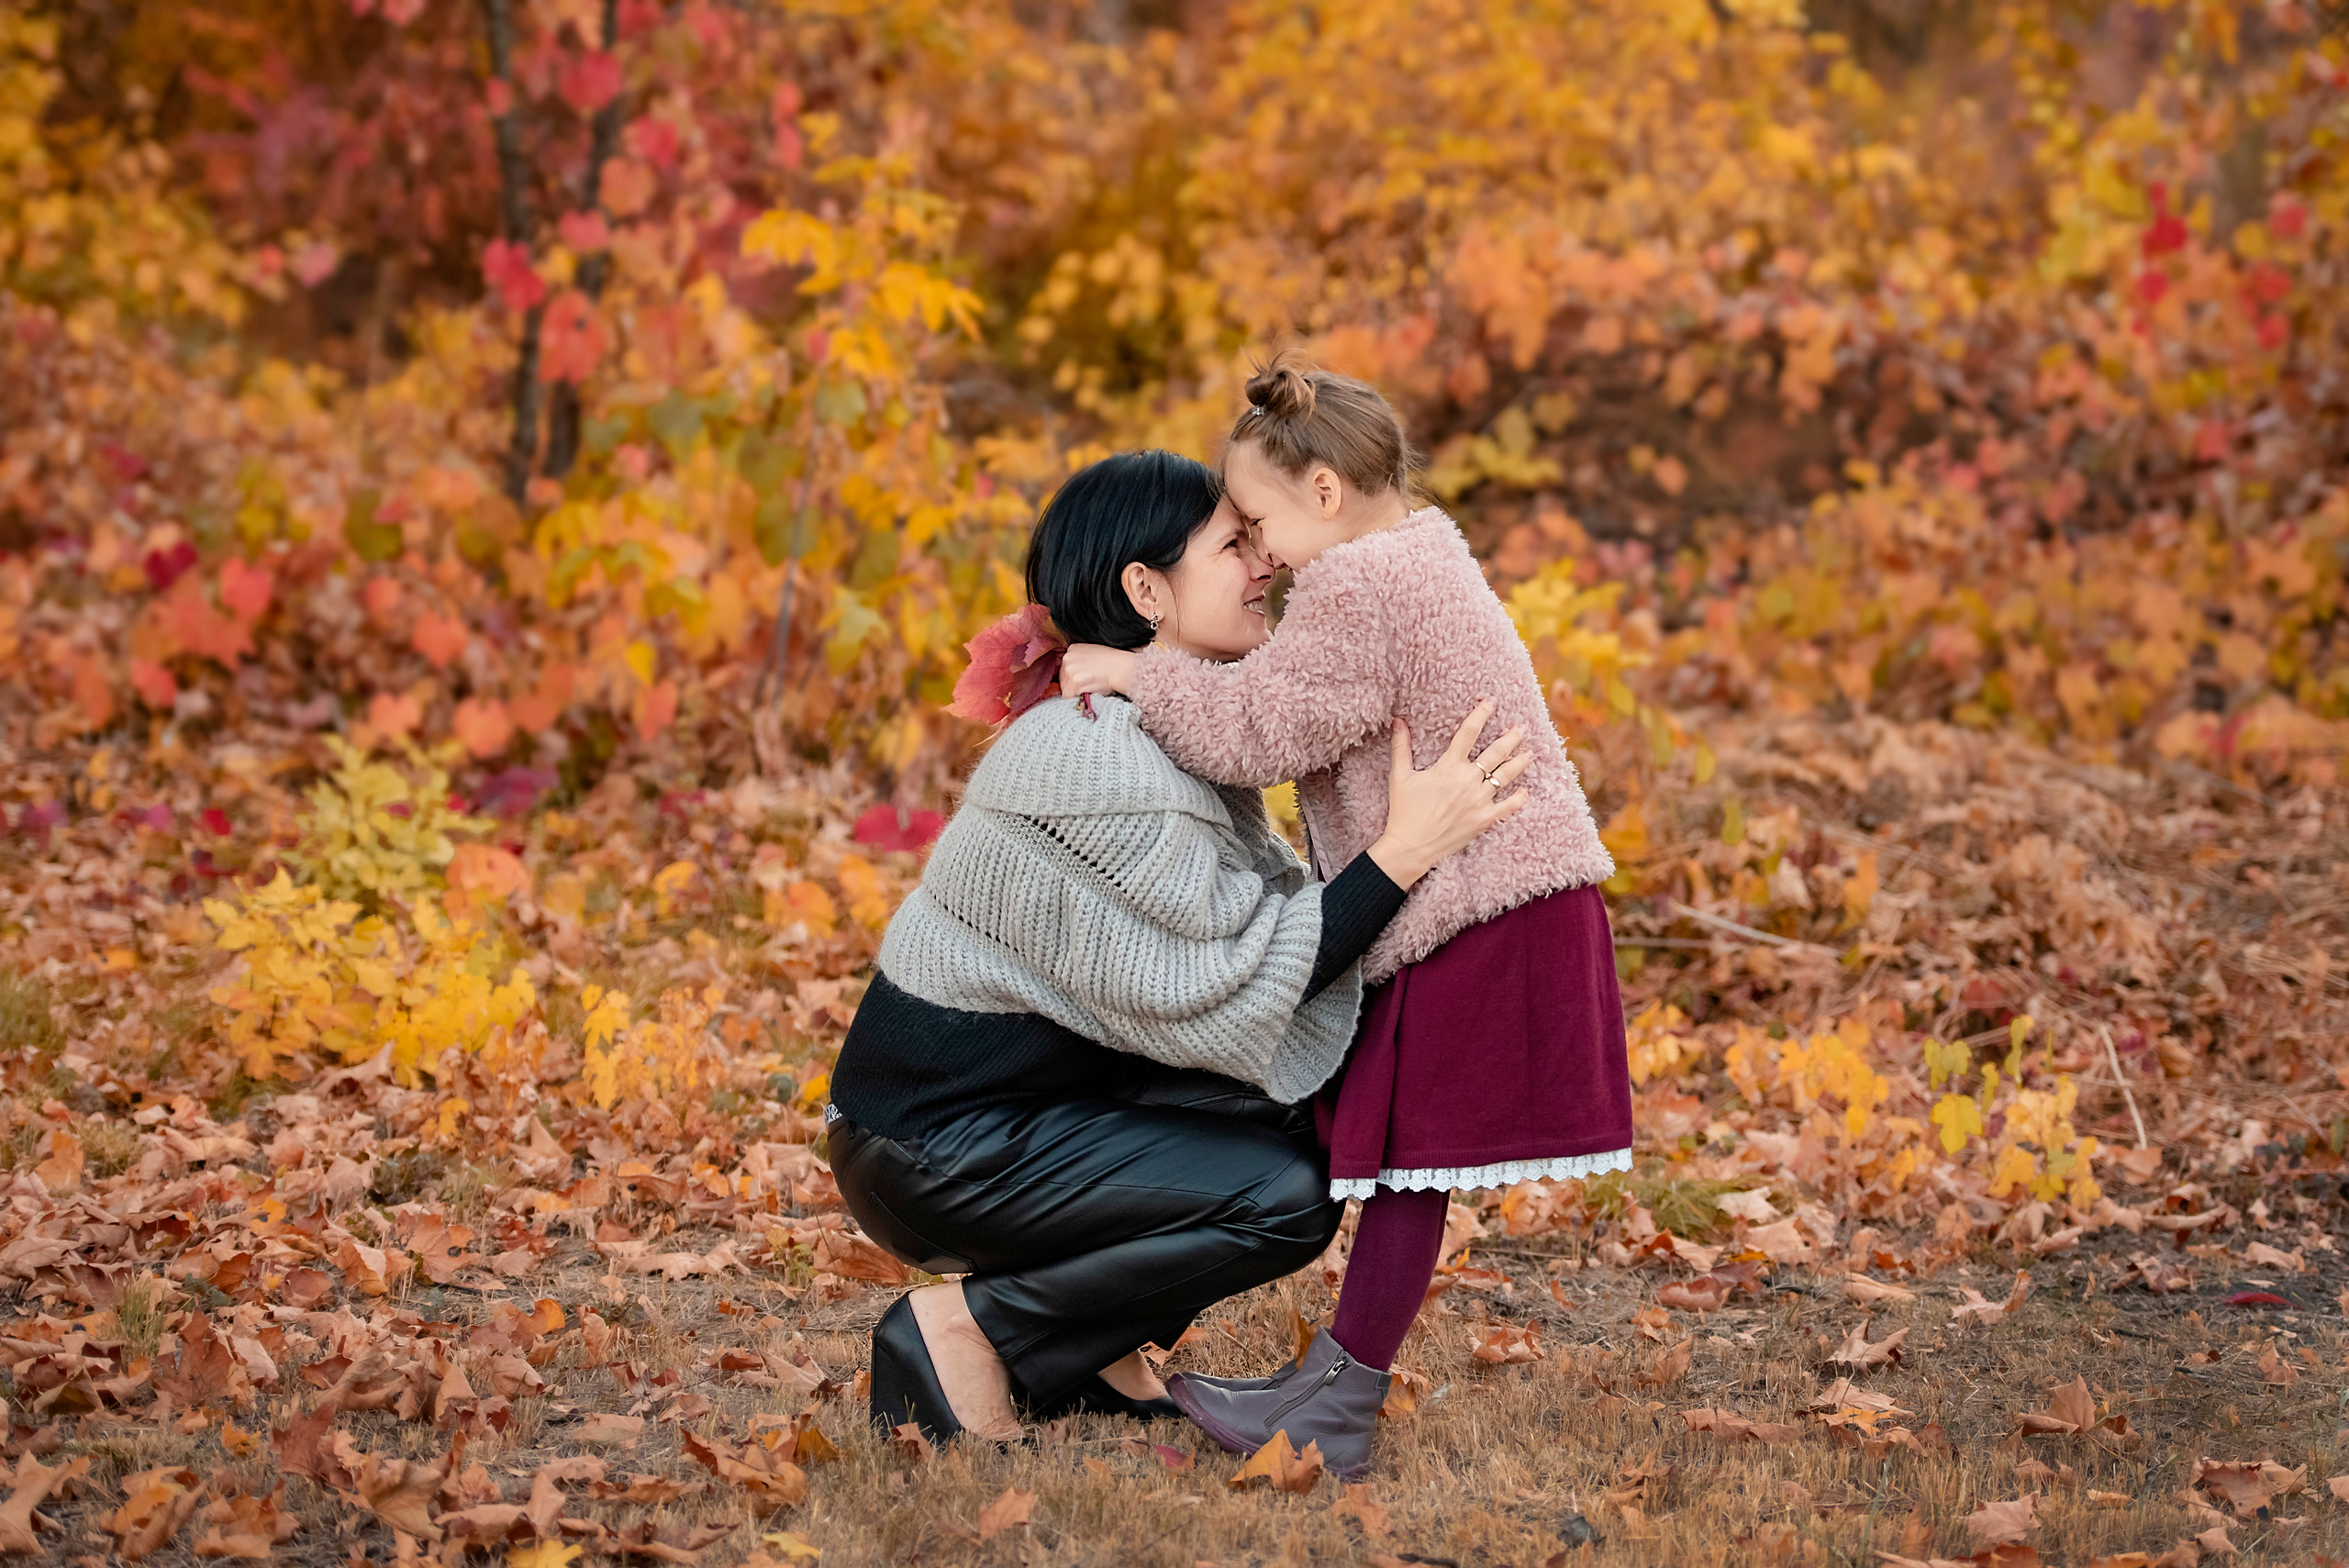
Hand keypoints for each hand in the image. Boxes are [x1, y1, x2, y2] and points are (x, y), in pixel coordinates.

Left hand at [1061, 644, 1138, 697]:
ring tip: (1090, 688)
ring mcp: (1069, 670)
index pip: (1064, 667)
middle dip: (1071, 685)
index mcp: (1072, 649)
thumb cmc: (1112, 663)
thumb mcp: (1093, 654)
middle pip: (1062, 678)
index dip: (1072, 677)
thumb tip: (1074, 676)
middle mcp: (1067, 658)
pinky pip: (1068, 697)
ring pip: (1065, 688)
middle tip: (1087, 685)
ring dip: (1075, 692)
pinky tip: (1088, 693)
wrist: (1121, 668)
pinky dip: (1076, 698)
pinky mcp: (1074, 682)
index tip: (1080, 680)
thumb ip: (1080, 661)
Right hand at [1365, 700, 1529, 889]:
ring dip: (1519, 762)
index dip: (1481, 715)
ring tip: (1529, 753)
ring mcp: (1479, 801)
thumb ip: (1401, 746)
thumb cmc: (1404, 812)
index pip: (1468, 733)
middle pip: (1496, 752)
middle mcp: (1468, 780)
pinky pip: (1507, 807)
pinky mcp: (1484, 820)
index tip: (1491, 703)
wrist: (1411, 847)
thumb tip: (1398, 721)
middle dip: (1511, 738)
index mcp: (1449, 767)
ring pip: (1506, 776)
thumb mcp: (1399, 776)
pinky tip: (1525, 791)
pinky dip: (1518, 798)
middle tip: (1521, 728)